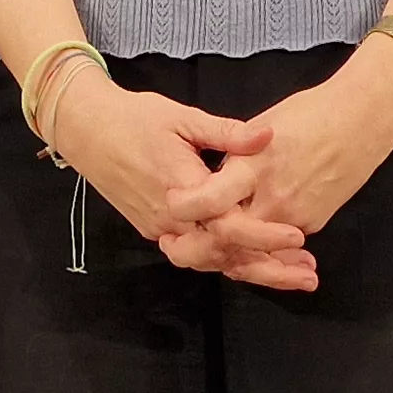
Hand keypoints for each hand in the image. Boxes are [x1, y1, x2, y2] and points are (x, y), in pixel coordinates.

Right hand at [51, 79, 312, 287]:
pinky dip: (225, 260)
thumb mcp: (183, 117)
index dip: (265, 235)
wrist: (85, 128)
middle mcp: (170, 218)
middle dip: (268, 269)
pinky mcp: (153, 229)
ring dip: (250, 270)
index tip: (298, 237)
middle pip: (224, 255)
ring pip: (210, 261)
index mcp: (182, 189)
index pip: (229, 226)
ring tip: (290, 275)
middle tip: (307, 275)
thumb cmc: (134, 117)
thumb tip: (267, 136)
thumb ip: (226, 132)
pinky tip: (253, 261)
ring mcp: (159, 228)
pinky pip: (194, 253)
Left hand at [191, 46, 392, 260]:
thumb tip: (212, 175)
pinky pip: (277, 242)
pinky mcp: (313, 222)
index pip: (210, 200)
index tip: (170, 205)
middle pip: (227, 236)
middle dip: (198, 246)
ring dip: (227, 253)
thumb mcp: (265, 124)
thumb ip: (235, 153)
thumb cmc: (313, 112)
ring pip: (252, 247)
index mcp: (255, 165)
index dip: (185, 207)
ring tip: (201, 251)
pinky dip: (259, 247)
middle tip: (175, 246)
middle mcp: (273, 197)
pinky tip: (243, 246)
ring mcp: (295, 215)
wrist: (364, 119)